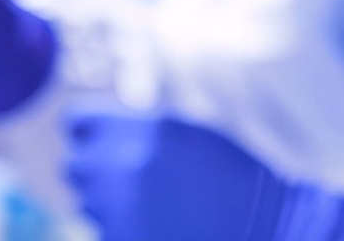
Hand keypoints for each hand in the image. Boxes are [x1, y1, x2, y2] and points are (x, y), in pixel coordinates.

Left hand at [65, 113, 343, 240]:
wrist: (267, 222)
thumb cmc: (243, 168)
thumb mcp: (200, 124)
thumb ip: (154, 117)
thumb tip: (122, 114)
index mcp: (140, 127)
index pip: (77, 120)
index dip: (92, 125)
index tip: (107, 130)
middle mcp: (118, 167)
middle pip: (75, 163)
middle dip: (94, 163)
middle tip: (125, 165)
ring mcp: (116, 211)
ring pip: (87, 199)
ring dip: (105, 194)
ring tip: (147, 194)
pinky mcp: (120, 239)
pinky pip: (103, 227)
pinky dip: (118, 222)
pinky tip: (154, 216)